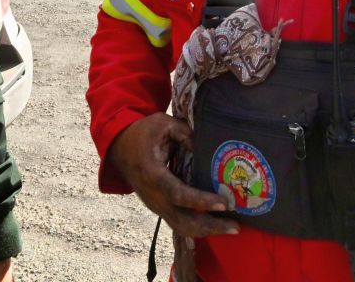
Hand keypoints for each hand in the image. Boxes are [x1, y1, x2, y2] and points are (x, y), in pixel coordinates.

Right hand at [106, 113, 237, 237]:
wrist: (119, 147)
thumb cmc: (143, 133)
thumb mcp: (162, 123)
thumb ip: (185, 132)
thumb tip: (207, 146)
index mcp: (152, 173)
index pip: (177, 194)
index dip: (201, 201)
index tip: (224, 203)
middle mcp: (153, 195)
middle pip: (182, 221)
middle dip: (210, 226)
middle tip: (236, 226)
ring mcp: (155, 205)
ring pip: (180, 227)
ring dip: (206, 231)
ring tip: (231, 228)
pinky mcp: (159, 208)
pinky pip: (178, 223)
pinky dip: (197, 228)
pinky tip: (216, 224)